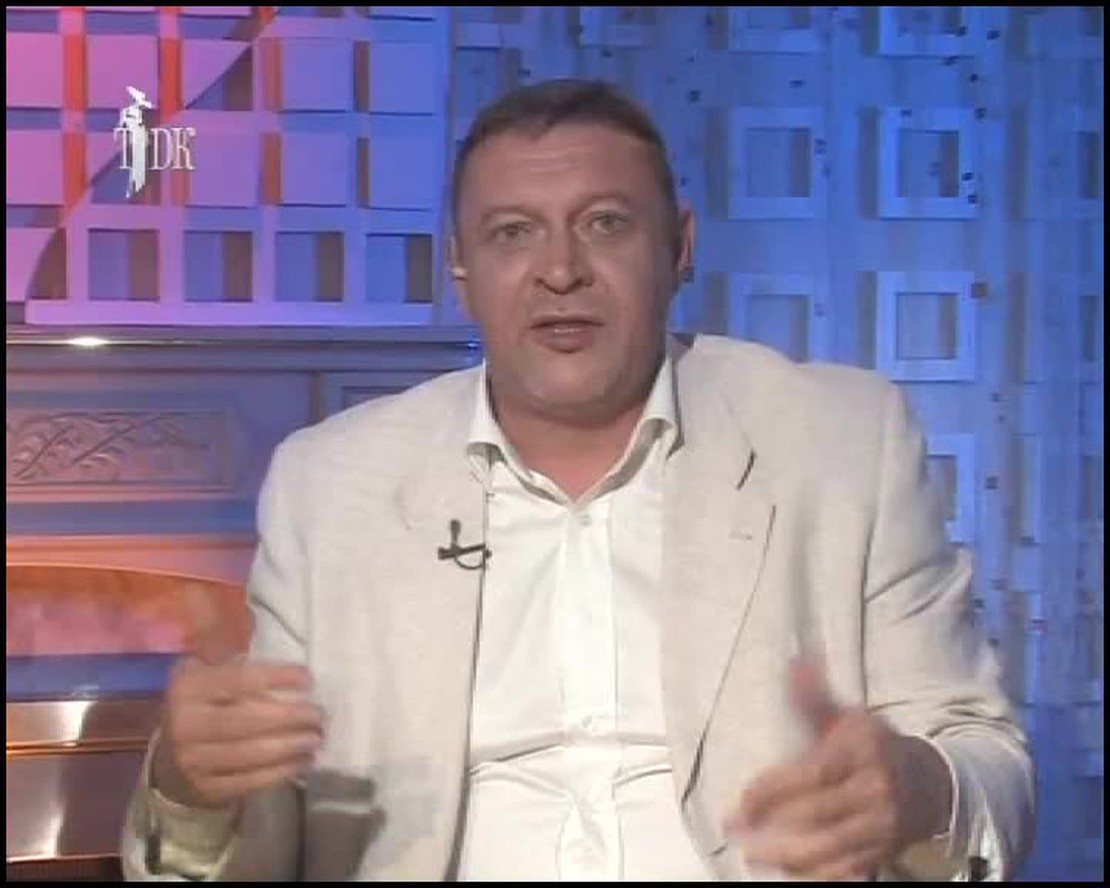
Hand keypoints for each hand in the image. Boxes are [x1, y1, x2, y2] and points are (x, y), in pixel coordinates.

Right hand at [152, 584, 324, 808]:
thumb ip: (210, 632)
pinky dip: (281, 770)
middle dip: (289, 717)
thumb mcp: (203, 666)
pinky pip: (251, 781)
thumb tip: (196, 588)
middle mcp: (186, 724)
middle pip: (246, 721)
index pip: (237, 680)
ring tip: (318, 736)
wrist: (173, 763)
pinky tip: (305, 760)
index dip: (275, 677)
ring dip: (290, 746)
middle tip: (321, 713)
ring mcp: (195, 761)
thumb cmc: (201, 702)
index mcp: (188, 687)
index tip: (309, 677)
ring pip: (250, 754)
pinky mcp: (209, 790)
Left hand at [723, 656, 951, 880]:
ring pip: (832, 847)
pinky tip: (784, 871)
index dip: (776, 788)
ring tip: (750, 854)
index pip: (816, 773)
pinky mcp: (884, 853)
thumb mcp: (849, 717)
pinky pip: (848, 870)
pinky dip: (816, 874)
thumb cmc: (876, 745)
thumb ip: (814, 697)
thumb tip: (793, 662)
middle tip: (734, 828)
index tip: (742, 798)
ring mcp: (883, 826)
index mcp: (865, 750)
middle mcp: (877, 789)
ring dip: (787, 856)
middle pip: (820, 813)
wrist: (932, 784)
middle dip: (772, 825)